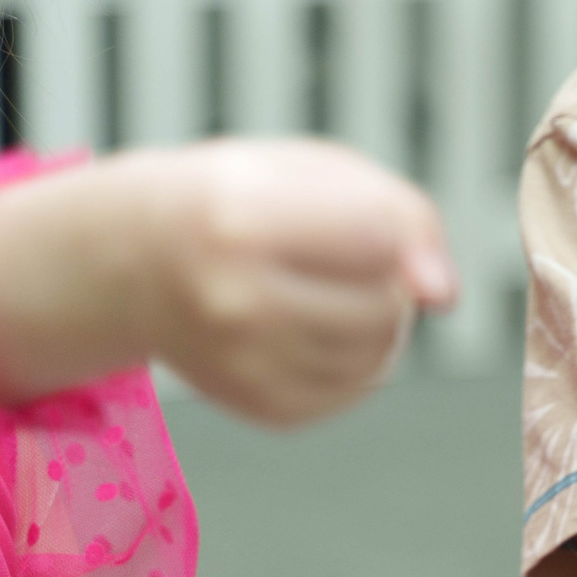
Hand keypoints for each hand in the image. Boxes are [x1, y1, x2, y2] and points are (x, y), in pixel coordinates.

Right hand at [130, 140, 454, 424]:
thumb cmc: (241, 200)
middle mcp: (233, 301)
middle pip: (386, 304)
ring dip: (379, 322)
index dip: (385, 225)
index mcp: (240, 221)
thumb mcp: (317, 170)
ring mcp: (240, 364)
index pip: (380, 238)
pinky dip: (356, 359)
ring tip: (325, 288)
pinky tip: (313, 327)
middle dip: (385, 278)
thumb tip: (444, 296)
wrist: (132, 259)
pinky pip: (354, 390)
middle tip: (334, 256)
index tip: (346, 214)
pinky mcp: (257, 405)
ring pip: (379, 353)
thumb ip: (405, 216)